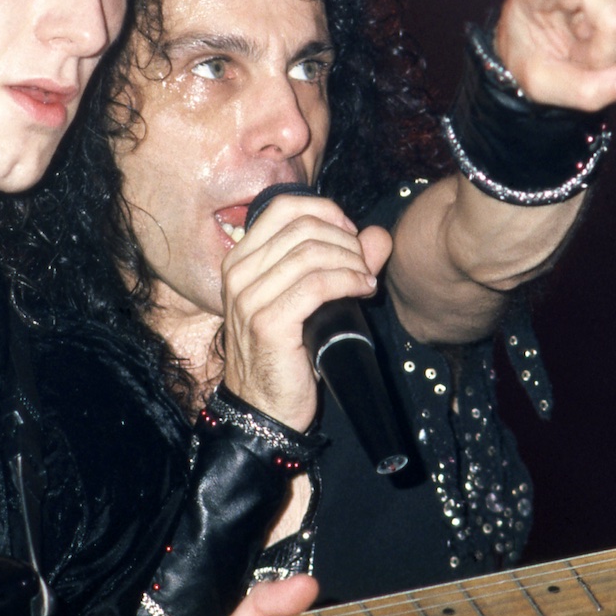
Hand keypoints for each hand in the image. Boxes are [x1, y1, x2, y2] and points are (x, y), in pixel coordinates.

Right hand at [218, 193, 392, 429]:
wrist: (262, 408)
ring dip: (351, 262)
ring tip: (366, 281)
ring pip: (312, 252)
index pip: (283, 207)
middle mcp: (238, 273)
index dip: (326, 212)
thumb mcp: (310, 299)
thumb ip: (344, 262)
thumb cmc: (285, 353)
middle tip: (364, 264)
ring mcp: (249, 297)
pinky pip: (318, 284)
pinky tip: (363, 290)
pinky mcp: (268, 322)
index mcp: (240, 259)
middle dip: (345, 240)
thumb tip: (378, 235)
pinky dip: (349, 281)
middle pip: (303, 227)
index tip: (350, 236)